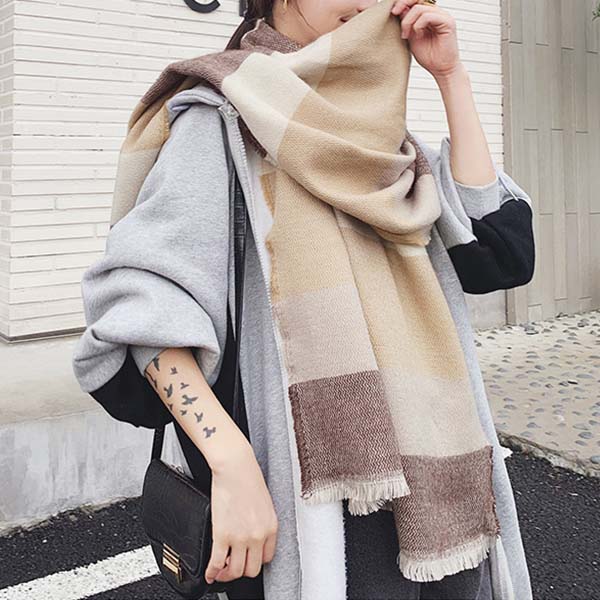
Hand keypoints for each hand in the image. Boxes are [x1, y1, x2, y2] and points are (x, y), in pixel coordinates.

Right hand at [204, 444, 278, 583]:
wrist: (236, 466)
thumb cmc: (249, 478)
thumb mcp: (264, 503)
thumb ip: (262, 522)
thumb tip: (253, 534)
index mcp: (271, 527)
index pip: (267, 558)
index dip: (255, 561)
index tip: (248, 560)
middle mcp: (258, 535)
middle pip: (252, 569)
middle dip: (241, 571)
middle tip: (232, 568)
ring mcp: (240, 537)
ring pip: (235, 571)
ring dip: (226, 575)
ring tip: (220, 571)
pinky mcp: (223, 535)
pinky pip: (217, 562)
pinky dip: (212, 572)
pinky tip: (209, 572)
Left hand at [390, 0, 461, 79]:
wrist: (441, 69)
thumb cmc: (428, 56)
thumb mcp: (412, 37)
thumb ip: (407, 23)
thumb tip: (398, 9)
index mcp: (429, 14)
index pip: (415, 1)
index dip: (403, 2)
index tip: (393, 12)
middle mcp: (437, 12)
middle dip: (404, 3)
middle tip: (395, 13)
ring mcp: (443, 16)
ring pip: (420, 8)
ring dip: (408, 21)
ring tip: (405, 35)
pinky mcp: (447, 22)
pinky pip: (428, 16)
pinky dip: (418, 25)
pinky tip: (417, 35)